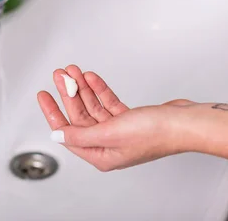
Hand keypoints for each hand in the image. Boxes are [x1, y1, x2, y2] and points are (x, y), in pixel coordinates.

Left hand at [37, 65, 194, 171]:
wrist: (183, 123)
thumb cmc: (155, 133)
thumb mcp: (110, 133)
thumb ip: (80, 134)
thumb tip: (57, 135)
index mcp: (101, 155)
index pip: (69, 133)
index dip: (54, 113)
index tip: (44, 96)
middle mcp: (109, 144)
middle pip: (80, 117)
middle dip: (69, 94)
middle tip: (60, 75)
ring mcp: (120, 131)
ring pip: (93, 107)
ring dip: (83, 88)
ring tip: (73, 71)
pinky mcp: (130, 119)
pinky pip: (108, 103)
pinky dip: (100, 90)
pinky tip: (91, 78)